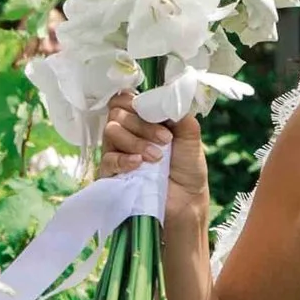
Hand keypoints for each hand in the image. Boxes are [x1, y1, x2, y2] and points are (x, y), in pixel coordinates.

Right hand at [99, 99, 210, 228]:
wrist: (187, 201)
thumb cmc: (187, 168)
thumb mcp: (190, 137)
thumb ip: (180, 115)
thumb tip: (170, 98)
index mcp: (143, 119)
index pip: (126, 98)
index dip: (137, 101)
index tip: (157, 111)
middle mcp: (126, 131)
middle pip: (118, 112)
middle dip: (142, 124)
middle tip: (165, 139)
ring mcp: (116, 151)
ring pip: (111, 131)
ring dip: (136, 141)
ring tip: (157, 157)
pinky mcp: (110, 173)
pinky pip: (108, 159)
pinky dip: (124, 159)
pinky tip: (139, 163)